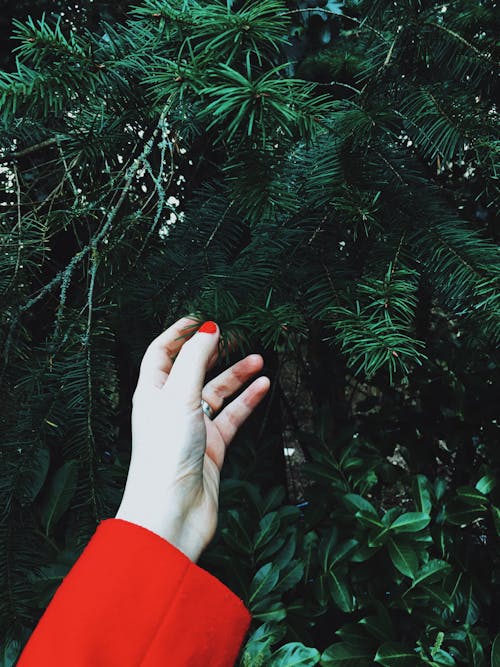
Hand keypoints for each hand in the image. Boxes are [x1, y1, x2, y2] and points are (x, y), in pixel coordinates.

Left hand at [115, 316, 270, 561]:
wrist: (172, 512)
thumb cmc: (165, 454)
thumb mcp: (179, 395)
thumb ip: (195, 359)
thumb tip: (207, 328)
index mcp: (152, 392)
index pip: (161, 352)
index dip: (178, 333)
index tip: (200, 317)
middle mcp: (170, 408)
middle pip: (192, 370)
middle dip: (212, 352)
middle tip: (234, 334)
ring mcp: (192, 428)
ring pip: (216, 393)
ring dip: (236, 376)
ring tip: (259, 359)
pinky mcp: (211, 448)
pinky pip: (232, 417)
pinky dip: (247, 401)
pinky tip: (263, 387)